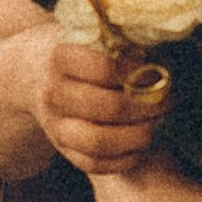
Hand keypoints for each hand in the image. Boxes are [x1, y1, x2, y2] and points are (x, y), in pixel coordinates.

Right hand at [37, 35, 170, 175]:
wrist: (33, 73)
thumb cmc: (78, 51)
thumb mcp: (91, 36)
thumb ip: (122, 43)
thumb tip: (163, 62)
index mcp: (60, 58)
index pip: (104, 68)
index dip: (137, 73)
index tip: (157, 72)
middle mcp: (53, 93)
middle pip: (108, 108)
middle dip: (147, 107)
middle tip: (167, 101)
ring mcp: (54, 125)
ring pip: (99, 141)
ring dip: (137, 136)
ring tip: (155, 124)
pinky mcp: (61, 149)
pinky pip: (95, 164)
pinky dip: (124, 159)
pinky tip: (142, 146)